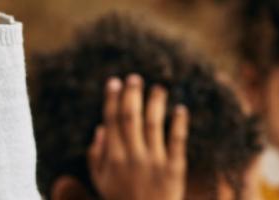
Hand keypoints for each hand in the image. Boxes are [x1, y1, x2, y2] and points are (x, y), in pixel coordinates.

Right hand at [89, 75, 189, 199]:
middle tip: (135, 78)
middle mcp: (133, 157)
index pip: (112, 121)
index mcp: (113, 158)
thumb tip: (100, 129)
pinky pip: (177, 142)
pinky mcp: (174, 169)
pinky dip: (179, 124)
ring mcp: (154, 162)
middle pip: (131, 118)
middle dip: (132, 95)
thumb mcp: (101, 182)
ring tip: (159, 88)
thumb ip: (97, 156)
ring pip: (154, 125)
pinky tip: (180, 109)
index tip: (114, 82)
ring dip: (156, 103)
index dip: (112, 100)